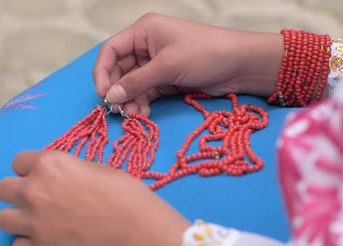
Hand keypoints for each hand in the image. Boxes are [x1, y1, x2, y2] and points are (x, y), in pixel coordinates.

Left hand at [0, 151, 188, 245]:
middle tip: (39, 198)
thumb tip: (59, 178)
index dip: (31, 169)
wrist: (137, 230)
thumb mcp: (95, 169)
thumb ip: (67, 171)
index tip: (43, 177)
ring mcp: (33, 222)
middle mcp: (33, 190)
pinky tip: (47, 239)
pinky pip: (17, 245)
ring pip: (3, 218)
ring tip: (39, 221)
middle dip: (19, 192)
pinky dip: (29, 243)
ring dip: (19, 218)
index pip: (19, 161)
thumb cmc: (124, 193)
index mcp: (49, 164)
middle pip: (4, 189)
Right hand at [93, 12, 283, 115]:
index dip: (102, 72)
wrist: (240, 65)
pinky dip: (142, 103)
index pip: (111, 50)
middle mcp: (147, 46)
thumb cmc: (205, 53)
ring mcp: (156, 64)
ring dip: (129, 100)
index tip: (102, 94)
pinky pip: (146, 92)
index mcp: (144, 31)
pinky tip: (143, 114)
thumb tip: (110, 97)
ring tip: (133, 115)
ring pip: (132, 84)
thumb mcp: (167, 66)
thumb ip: (136, 82)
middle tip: (118, 110)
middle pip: (119, 70)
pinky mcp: (167, 79)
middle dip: (117, 90)